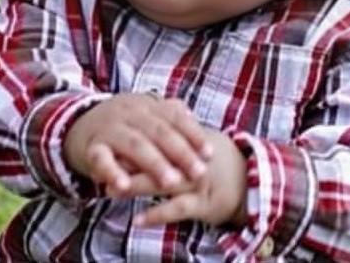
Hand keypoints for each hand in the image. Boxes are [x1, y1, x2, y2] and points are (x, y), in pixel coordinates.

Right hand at [63, 93, 212, 193]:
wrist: (76, 124)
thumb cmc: (122, 124)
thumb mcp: (145, 114)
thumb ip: (170, 116)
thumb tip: (197, 123)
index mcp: (146, 105)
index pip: (174, 117)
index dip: (193, 135)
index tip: (210, 154)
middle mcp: (129, 113)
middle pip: (159, 131)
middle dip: (181, 153)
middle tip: (198, 173)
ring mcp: (110, 128)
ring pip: (135, 144)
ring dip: (154, 163)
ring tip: (171, 182)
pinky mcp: (91, 147)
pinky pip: (101, 159)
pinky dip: (112, 172)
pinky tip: (123, 188)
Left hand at [117, 129, 247, 227]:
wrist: (247, 177)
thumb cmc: (209, 157)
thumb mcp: (190, 139)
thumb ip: (167, 133)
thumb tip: (136, 129)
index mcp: (186, 138)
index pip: (154, 135)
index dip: (130, 139)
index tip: (106, 143)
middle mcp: (190, 157)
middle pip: (156, 155)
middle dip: (127, 162)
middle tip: (101, 166)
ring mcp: (197, 180)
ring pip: (164, 181)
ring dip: (137, 185)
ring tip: (113, 190)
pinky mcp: (203, 203)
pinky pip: (178, 209)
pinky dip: (157, 214)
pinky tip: (139, 220)